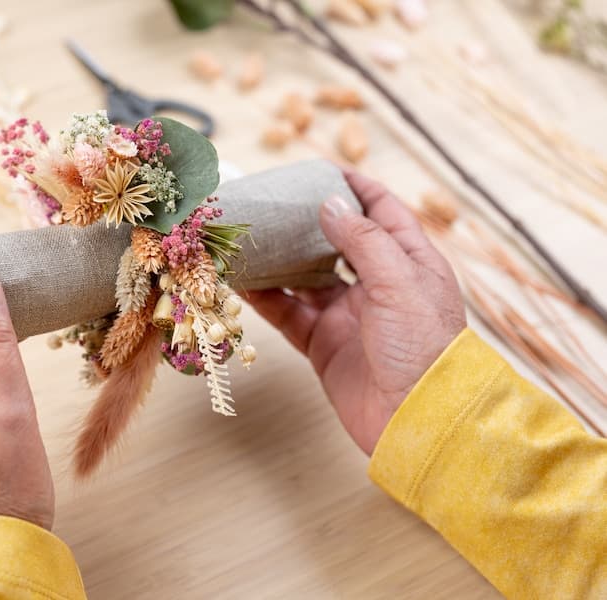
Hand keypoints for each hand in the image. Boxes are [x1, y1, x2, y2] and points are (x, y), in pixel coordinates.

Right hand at [248, 171, 465, 454]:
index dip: (352, 187)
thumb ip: (364, 241)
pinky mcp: (324, 345)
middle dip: (304, 223)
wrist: (419, 422)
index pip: (381, 211)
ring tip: (248, 239)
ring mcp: (348, 316)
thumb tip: (329, 204)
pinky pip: (289, 314)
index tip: (318, 170)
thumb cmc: (425, 348)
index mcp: (408, 262)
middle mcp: (377, 285)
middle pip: (335, 242)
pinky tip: (242, 283)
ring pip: (305, 278)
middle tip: (272, 205)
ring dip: (278, 261)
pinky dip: (266, 299)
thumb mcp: (400, 283)